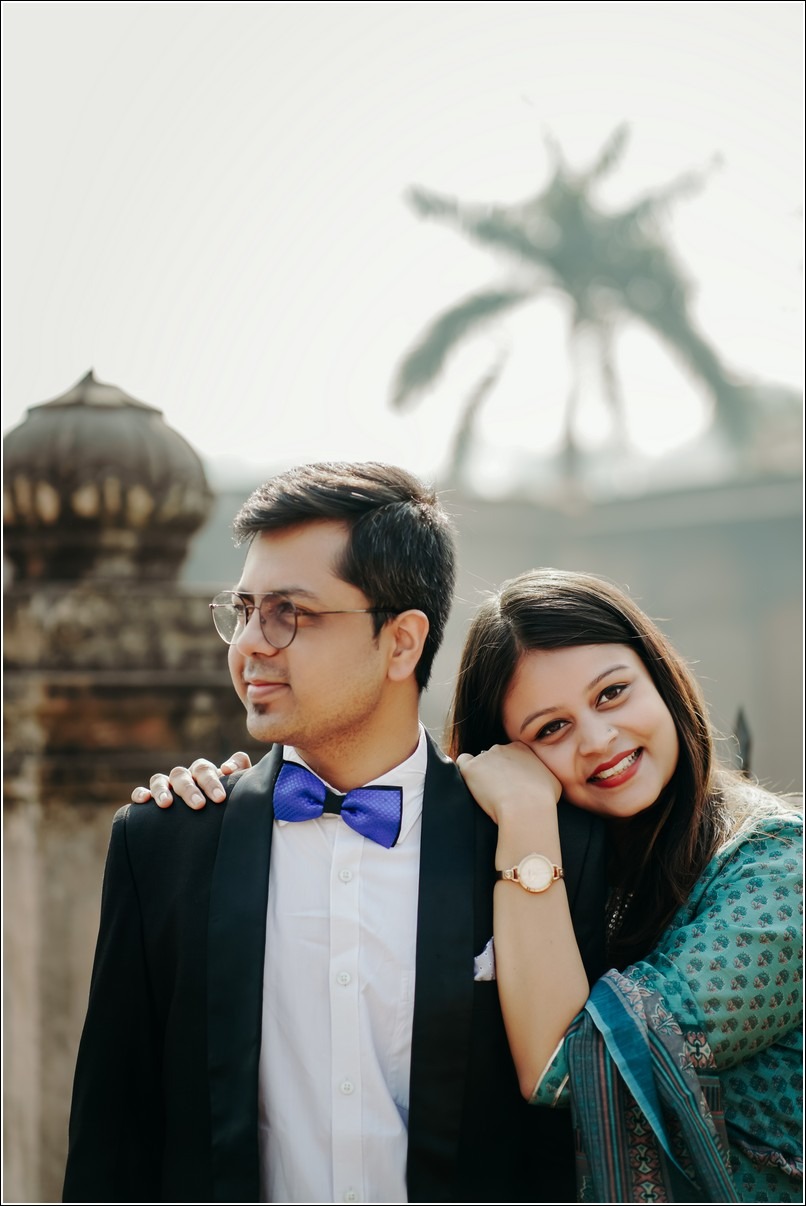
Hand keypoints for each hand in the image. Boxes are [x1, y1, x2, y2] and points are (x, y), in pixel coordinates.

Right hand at [130, 751, 252, 809]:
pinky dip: (141, 793)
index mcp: (204, 774)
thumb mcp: (239, 791)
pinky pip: (142, 791)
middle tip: (200, 805)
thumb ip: (241, 774)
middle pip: (184, 774)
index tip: (220, 795)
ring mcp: (168, 787)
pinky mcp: (152, 800)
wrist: (214, 828)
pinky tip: (144, 801)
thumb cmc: (228, 806)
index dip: (212, 780)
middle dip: (191, 789)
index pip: (205, 770)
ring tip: (167, 804)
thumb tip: (227, 768)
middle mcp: (185, 778)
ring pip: (161, 779)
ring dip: (163, 790)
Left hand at [455, 743, 561, 825]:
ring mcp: (485, 756)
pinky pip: (462, 763)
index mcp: (521, 749)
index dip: (509, 770)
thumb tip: (542, 781)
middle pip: (494, 757)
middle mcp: (502, 748)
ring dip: (481, 775)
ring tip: (487, 794)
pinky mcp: (471, 767)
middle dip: (495, 772)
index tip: (511, 784)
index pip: (510, 754)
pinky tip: (471, 785)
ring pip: (479, 762)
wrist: (527, 807)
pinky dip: (465, 773)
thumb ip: (543, 775)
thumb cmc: (543, 799)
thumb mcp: (552, 781)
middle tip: (500, 793)